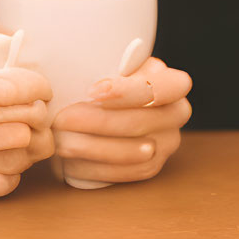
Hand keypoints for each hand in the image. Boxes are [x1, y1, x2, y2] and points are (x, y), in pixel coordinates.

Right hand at [0, 33, 53, 235]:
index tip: (34, 84)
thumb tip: (12, 39)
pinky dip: (12, 175)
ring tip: (29, 144)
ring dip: (29, 144)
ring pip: (10, 138)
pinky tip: (5, 172)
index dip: (24, 72)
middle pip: (7, 96)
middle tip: (42, 114)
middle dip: (37, 106)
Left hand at [51, 56, 192, 184]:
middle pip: (137, 122)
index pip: (157, 88)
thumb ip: (108, 65)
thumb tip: (80, 66)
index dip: (125, 92)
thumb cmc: (110, 81)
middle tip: (62, 119)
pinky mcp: (152, 166)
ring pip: (130, 152)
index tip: (91, 91)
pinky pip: (123, 173)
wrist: (117, 108)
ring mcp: (168, 142)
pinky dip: (94, 168)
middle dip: (95, 122)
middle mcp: (178, 113)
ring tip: (61, 139)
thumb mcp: (115, 65)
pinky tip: (70, 161)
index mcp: (174, 84)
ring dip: (90, 148)